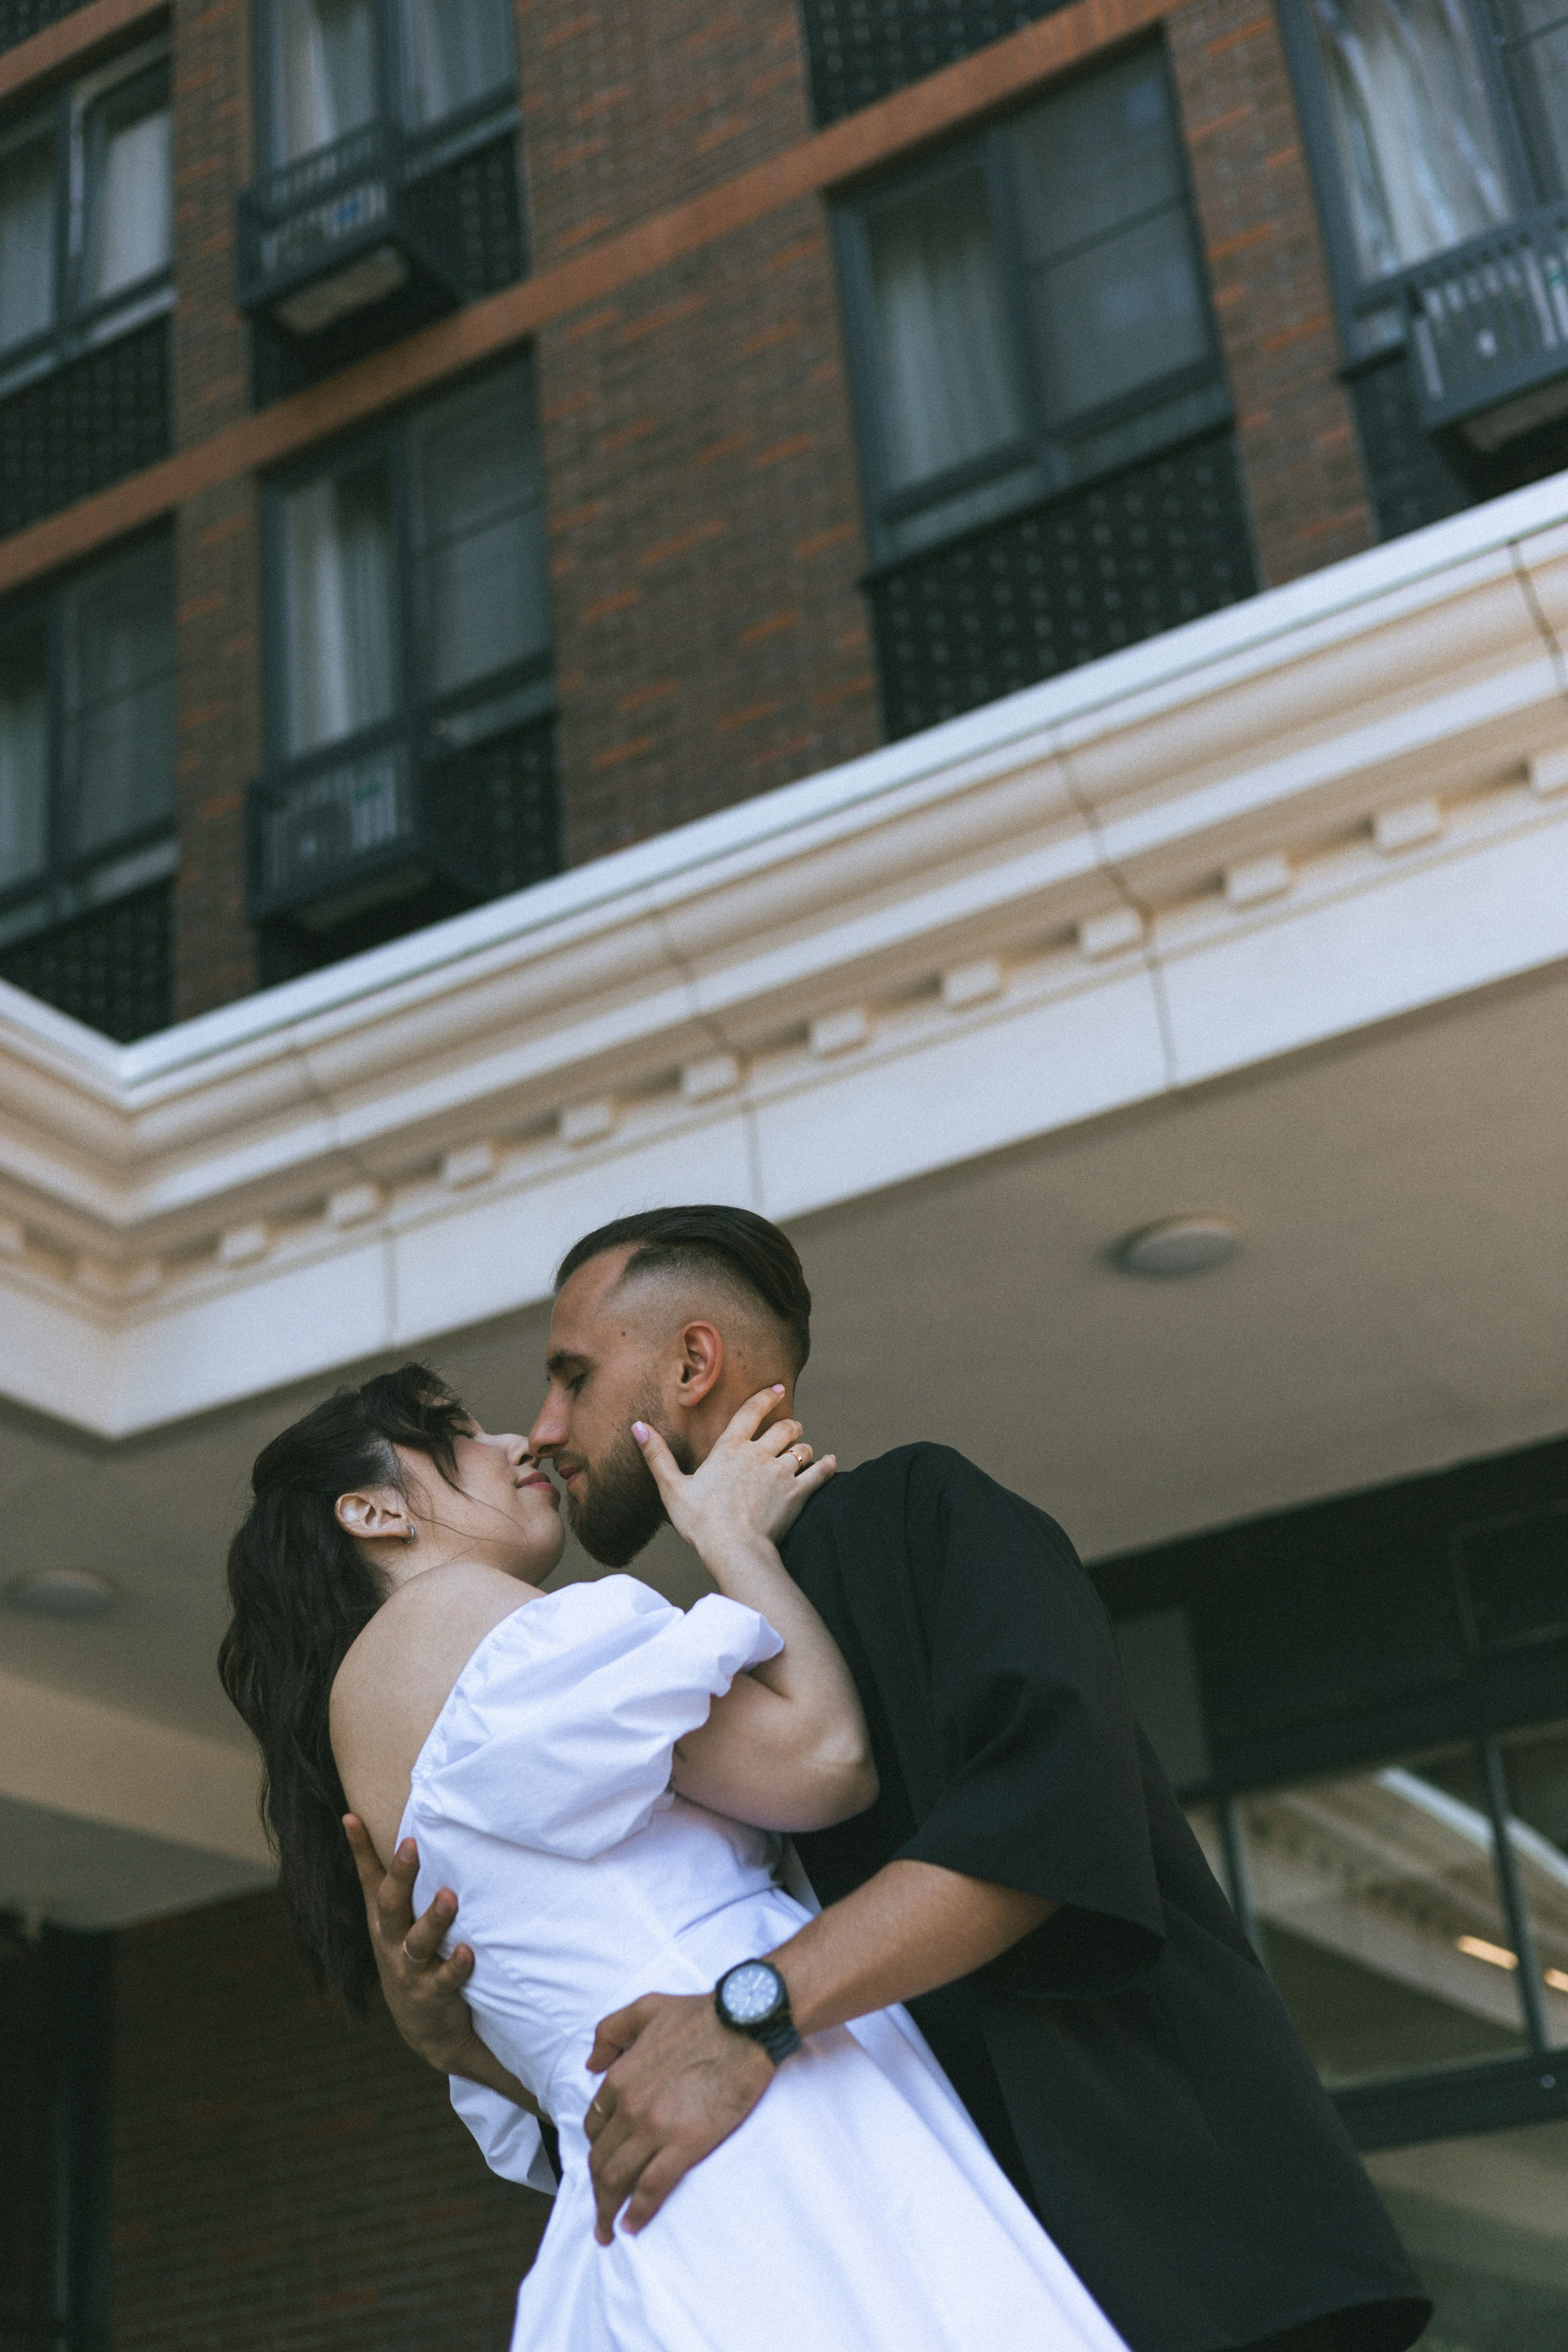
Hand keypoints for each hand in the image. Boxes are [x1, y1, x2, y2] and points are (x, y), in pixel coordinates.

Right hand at [343, 1816, 525, 2101]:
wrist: (428, 2029)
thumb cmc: (416, 1959)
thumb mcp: (402, 1924)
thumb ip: (403, 1886)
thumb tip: (410, 1831)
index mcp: (384, 1921)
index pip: (370, 1880)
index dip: (359, 1849)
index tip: (351, 1816)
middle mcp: (392, 1942)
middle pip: (390, 1905)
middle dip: (400, 1875)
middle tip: (412, 1844)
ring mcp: (410, 1970)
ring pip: (418, 1942)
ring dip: (433, 1920)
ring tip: (449, 1897)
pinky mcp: (433, 1995)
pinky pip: (444, 1980)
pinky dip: (456, 1966)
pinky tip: (468, 1952)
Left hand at [584, 1991, 774, 2240]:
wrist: (745, 2023)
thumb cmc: (700, 2015)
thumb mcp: (645, 2009)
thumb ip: (610, 2032)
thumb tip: (591, 2065)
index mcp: (620, 2078)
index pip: (594, 2128)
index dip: (595, 2150)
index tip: (601, 2166)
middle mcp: (630, 2107)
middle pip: (600, 2160)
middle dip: (596, 2190)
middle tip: (601, 2210)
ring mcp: (655, 2128)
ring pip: (617, 2179)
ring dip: (608, 2209)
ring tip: (609, 2229)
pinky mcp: (685, 2145)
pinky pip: (651, 2189)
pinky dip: (638, 2213)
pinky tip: (633, 2226)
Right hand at [635, 1387, 834, 1557]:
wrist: (732, 1548)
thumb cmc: (699, 1521)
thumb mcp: (671, 1488)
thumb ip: (657, 1455)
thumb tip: (638, 1426)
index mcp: (730, 1448)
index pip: (751, 1412)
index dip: (765, 1397)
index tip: (777, 1389)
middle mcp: (759, 1454)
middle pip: (785, 1427)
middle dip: (789, 1426)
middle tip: (791, 1429)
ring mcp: (780, 1473)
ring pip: (802, 1449)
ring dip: (804, 1449)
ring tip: (803, 1453)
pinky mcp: (797, 1493)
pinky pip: (819, 1472)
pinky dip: (827, 1466)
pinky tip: (830, 1463)